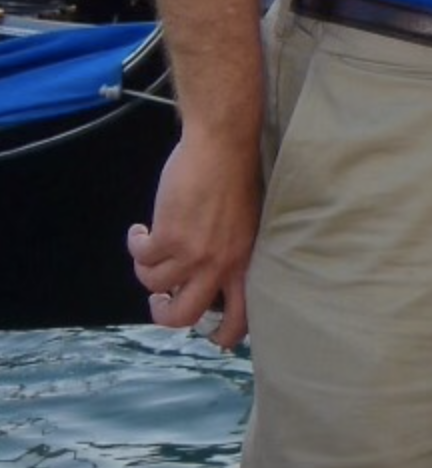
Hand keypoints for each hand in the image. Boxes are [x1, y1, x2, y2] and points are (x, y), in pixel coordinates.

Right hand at [127, 130, 260, 348]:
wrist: (223, 144)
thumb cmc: (236, 176)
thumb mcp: (246, 222)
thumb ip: (231, 252)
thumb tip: (208, 276)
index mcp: (244, 261)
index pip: (240, 317)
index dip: (223, 336)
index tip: (209, 337)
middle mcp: (219, 264)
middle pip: (185, 316)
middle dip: (165, 314)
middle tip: (159, 301)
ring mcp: (192, 253)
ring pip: (154, 284)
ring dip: (146, 269)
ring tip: (149, 247)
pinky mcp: (167, 237)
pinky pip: (139, 257)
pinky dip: (135, 245)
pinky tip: (139, 231)